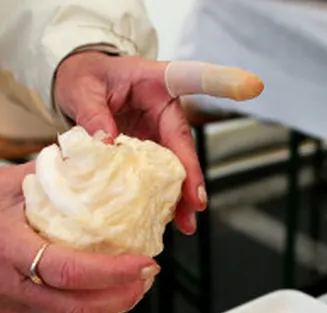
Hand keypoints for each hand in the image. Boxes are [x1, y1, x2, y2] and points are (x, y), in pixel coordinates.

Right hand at [0, 165, 157, 312]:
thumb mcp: (5, 179)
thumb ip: (55, 175)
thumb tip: (99, 162)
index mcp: (4, 247)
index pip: (70, 273)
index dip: (113, 274)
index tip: (144, 263)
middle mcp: (2, 284)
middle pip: (75, 310)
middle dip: (119, 298)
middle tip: (146, 276)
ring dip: (103, 306)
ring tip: (130, 284)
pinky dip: (78, 305)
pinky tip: (96, 289)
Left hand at [54, 53, 262, 234]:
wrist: (76, 85)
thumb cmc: (84, 76)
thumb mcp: (82, 89)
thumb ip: (93, 113)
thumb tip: (105, 144)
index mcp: (156, 81)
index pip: (193, 78)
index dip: (222, 82)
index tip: (251, 86)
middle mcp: (164, 109)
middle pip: (184, 142)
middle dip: (192, 175)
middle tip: (197, 202)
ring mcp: (157, 133)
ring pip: (176, 166)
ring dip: (181, 195)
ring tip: (186, 222)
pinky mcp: (148, 151)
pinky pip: (158, 176)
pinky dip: (161, 198)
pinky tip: (163, 218)